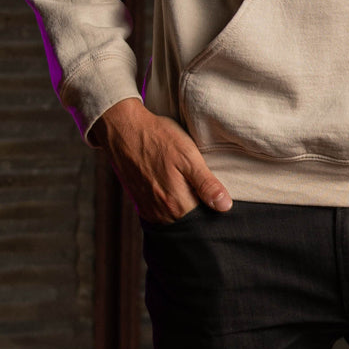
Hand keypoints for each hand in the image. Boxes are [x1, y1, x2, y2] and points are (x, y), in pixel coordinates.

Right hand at [92, 97, 232, 224]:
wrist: (123, 130)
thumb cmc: (157, 138)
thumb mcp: (188, 156)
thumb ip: (206, 184)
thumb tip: (225, 207)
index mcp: (177, 203)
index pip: (205, 217)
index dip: (213, 204)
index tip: (214, 189)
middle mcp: (161, 213)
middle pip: (189, 218)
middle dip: (198, 205)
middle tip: (198, 181)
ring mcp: (148, 209)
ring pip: (175, 216)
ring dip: (183, 203)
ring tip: (183, 180)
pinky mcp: (139, 203)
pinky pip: (161, 212)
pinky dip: (169, 202)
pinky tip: (170, 184)